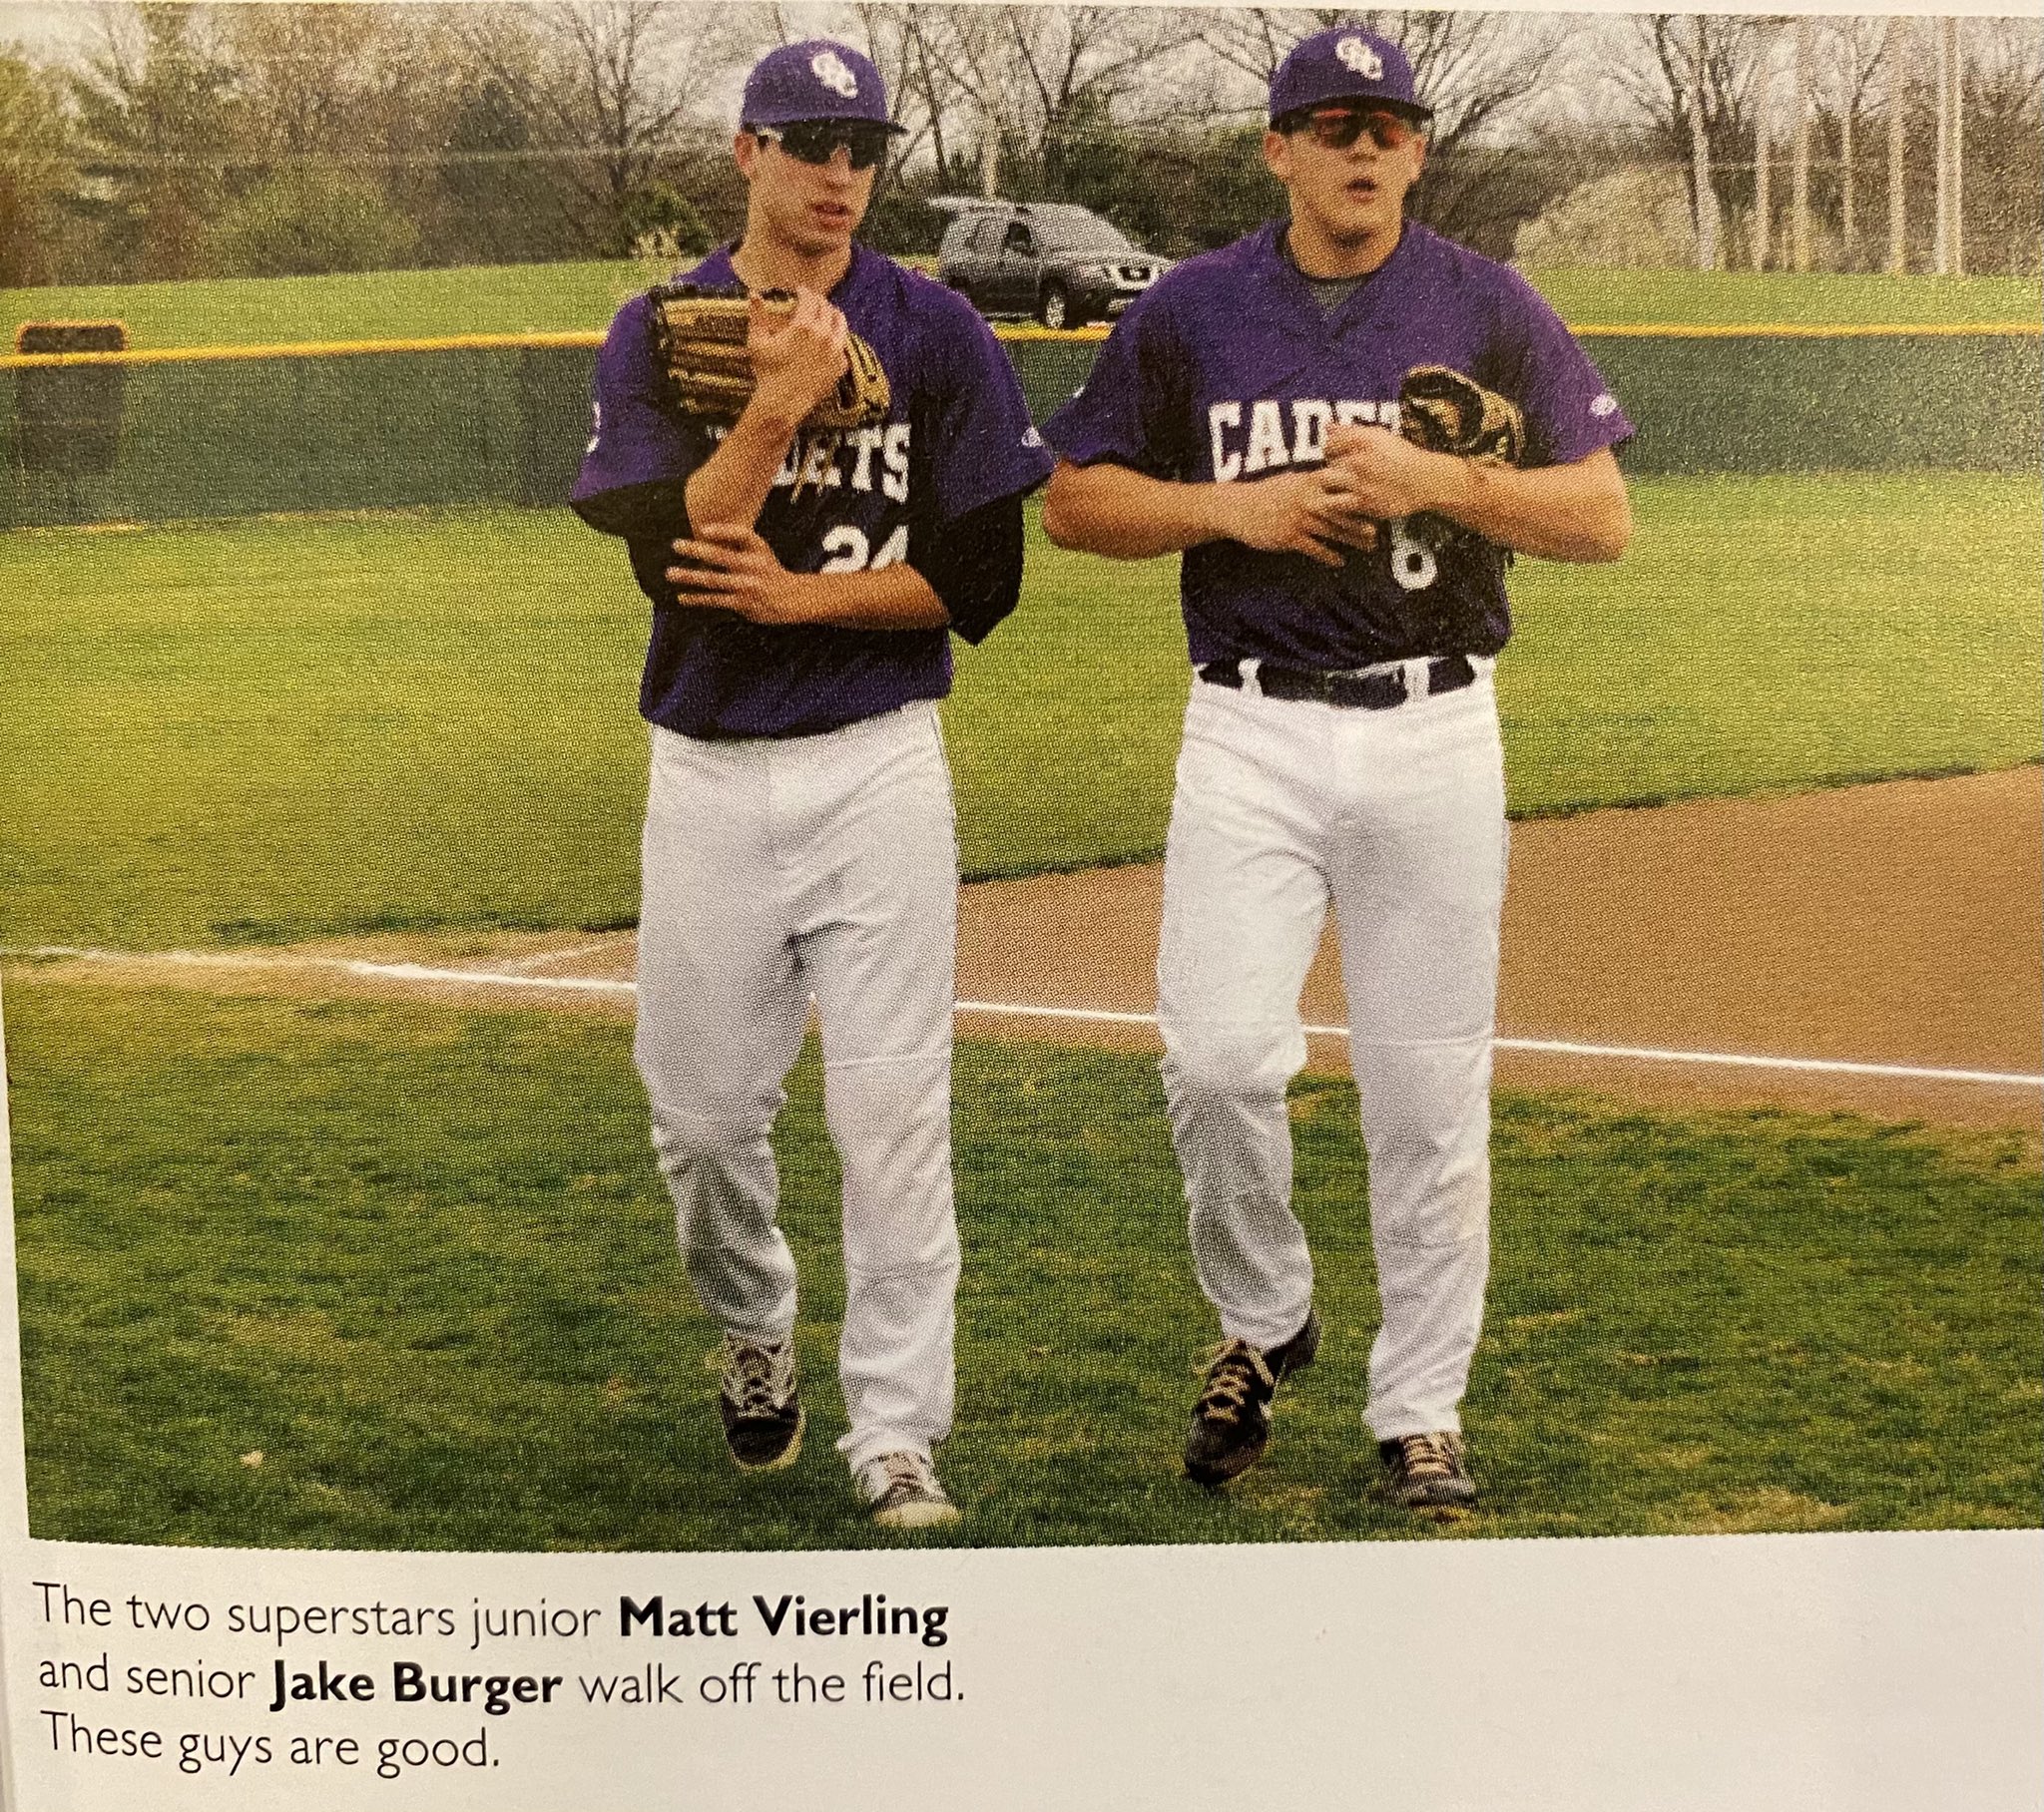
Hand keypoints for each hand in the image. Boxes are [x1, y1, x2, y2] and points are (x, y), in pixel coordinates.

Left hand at [666, 524, 818, 624]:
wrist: (792, 599)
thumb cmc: (770, 571)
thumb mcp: (760, 550)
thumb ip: (738, 541)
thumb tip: (705, 532)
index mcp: (758, 549)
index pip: (741, 534)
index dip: (722, 531)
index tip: (703, 529)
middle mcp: (752, 566)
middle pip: (722, 556)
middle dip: (697, 549)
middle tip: (676, 544)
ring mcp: (746, 586)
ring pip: (714, 579)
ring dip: (690, 576)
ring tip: (671, 573)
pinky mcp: (742, 603)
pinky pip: (715, 600)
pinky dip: (697, 599)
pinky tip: (682, 597)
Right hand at [746, 288, 848, 425]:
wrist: (783, 403)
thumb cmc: (767, 373)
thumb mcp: (757, 342)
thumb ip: (757, 315)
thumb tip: (753, 293)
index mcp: (804, 326)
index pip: (810, 299)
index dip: (804, 291)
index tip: (800, 290)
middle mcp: (824, 335)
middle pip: (827, 308)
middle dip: (819, 301)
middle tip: (812, 301)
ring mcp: (835, 351)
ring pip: (841, 324)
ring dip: (833, 315)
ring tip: (826, 314)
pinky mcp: (841, 366)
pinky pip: (843, 346)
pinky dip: (837, 338)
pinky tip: (831, 338)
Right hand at [1210, 465, 1378, 566]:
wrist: (1238, 509)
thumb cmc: (1264, 494)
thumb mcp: (1288, 480)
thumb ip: (1311, 480)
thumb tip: (1330, 475)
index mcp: (1308, 482)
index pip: (1340, 482)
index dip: (1360, 488)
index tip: (1379, 494)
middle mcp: (1308, 500)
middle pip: (1343, 510)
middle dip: (1363, 518)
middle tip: (1380, 527)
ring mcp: (1300, 519)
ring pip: (1333, 530)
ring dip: (1353, 539)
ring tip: (1369, 546)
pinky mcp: (1291, 538)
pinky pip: (1315, 548)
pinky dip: (1329, 556)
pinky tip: (1340, 562)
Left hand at [1322, 422, 1466, 519]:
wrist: (1425, 481)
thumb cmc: (1402, 458)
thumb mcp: (1380, 437)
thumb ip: (1352, 432)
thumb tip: (1327, 427)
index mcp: (1364, 439)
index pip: (1329, 443)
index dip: (1331, 452)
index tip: (1340, 458)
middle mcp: (1360, 458)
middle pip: (1327, 461)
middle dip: (1331, 468)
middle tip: (1340, 476)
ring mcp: (1359, 481)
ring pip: (1325, 481)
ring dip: (1328, 484)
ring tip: (1338, 489)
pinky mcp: (1363, 502)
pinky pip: (1334, 504)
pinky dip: (1333, 505)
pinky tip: (1343, 504)